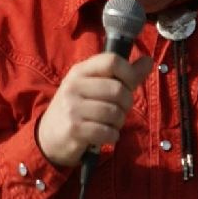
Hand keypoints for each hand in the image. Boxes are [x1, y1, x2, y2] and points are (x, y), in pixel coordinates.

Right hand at [37, 51, 153, 166]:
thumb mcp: (94, 87)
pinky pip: (107, 132)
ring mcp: (72, 108)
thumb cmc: (77, 109)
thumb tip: (149, 61)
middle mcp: (74, 86)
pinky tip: (104, 136)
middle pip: (118, 89)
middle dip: (126, 104)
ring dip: (118, 122)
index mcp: (80, 71)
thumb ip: (124, 75)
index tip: (129, 86)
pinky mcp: (74, 129)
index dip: (129, 74)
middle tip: (119, 111)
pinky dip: (112, 136)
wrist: (48, 137)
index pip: (111, 61)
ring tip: (109, 124)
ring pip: (114, 113)